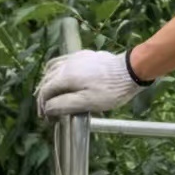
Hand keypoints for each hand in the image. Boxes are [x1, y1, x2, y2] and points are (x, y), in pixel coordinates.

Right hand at [36, 49, 150, 116]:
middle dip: (44, 96)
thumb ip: (65, 105)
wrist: (131, 71)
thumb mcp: (88, 103)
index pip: (45, 91)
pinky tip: (62, 77)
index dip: (43, 106)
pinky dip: (57, 71)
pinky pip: (63, 61)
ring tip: (50, 94)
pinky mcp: (84, 55)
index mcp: (66, 76)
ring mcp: (75, 58)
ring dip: (48, 82)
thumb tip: (47, 108)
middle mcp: (67, 64)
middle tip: (46, 110)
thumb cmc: (111, 90)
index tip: (48, 118)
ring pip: (53, 68)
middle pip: (47, 80)